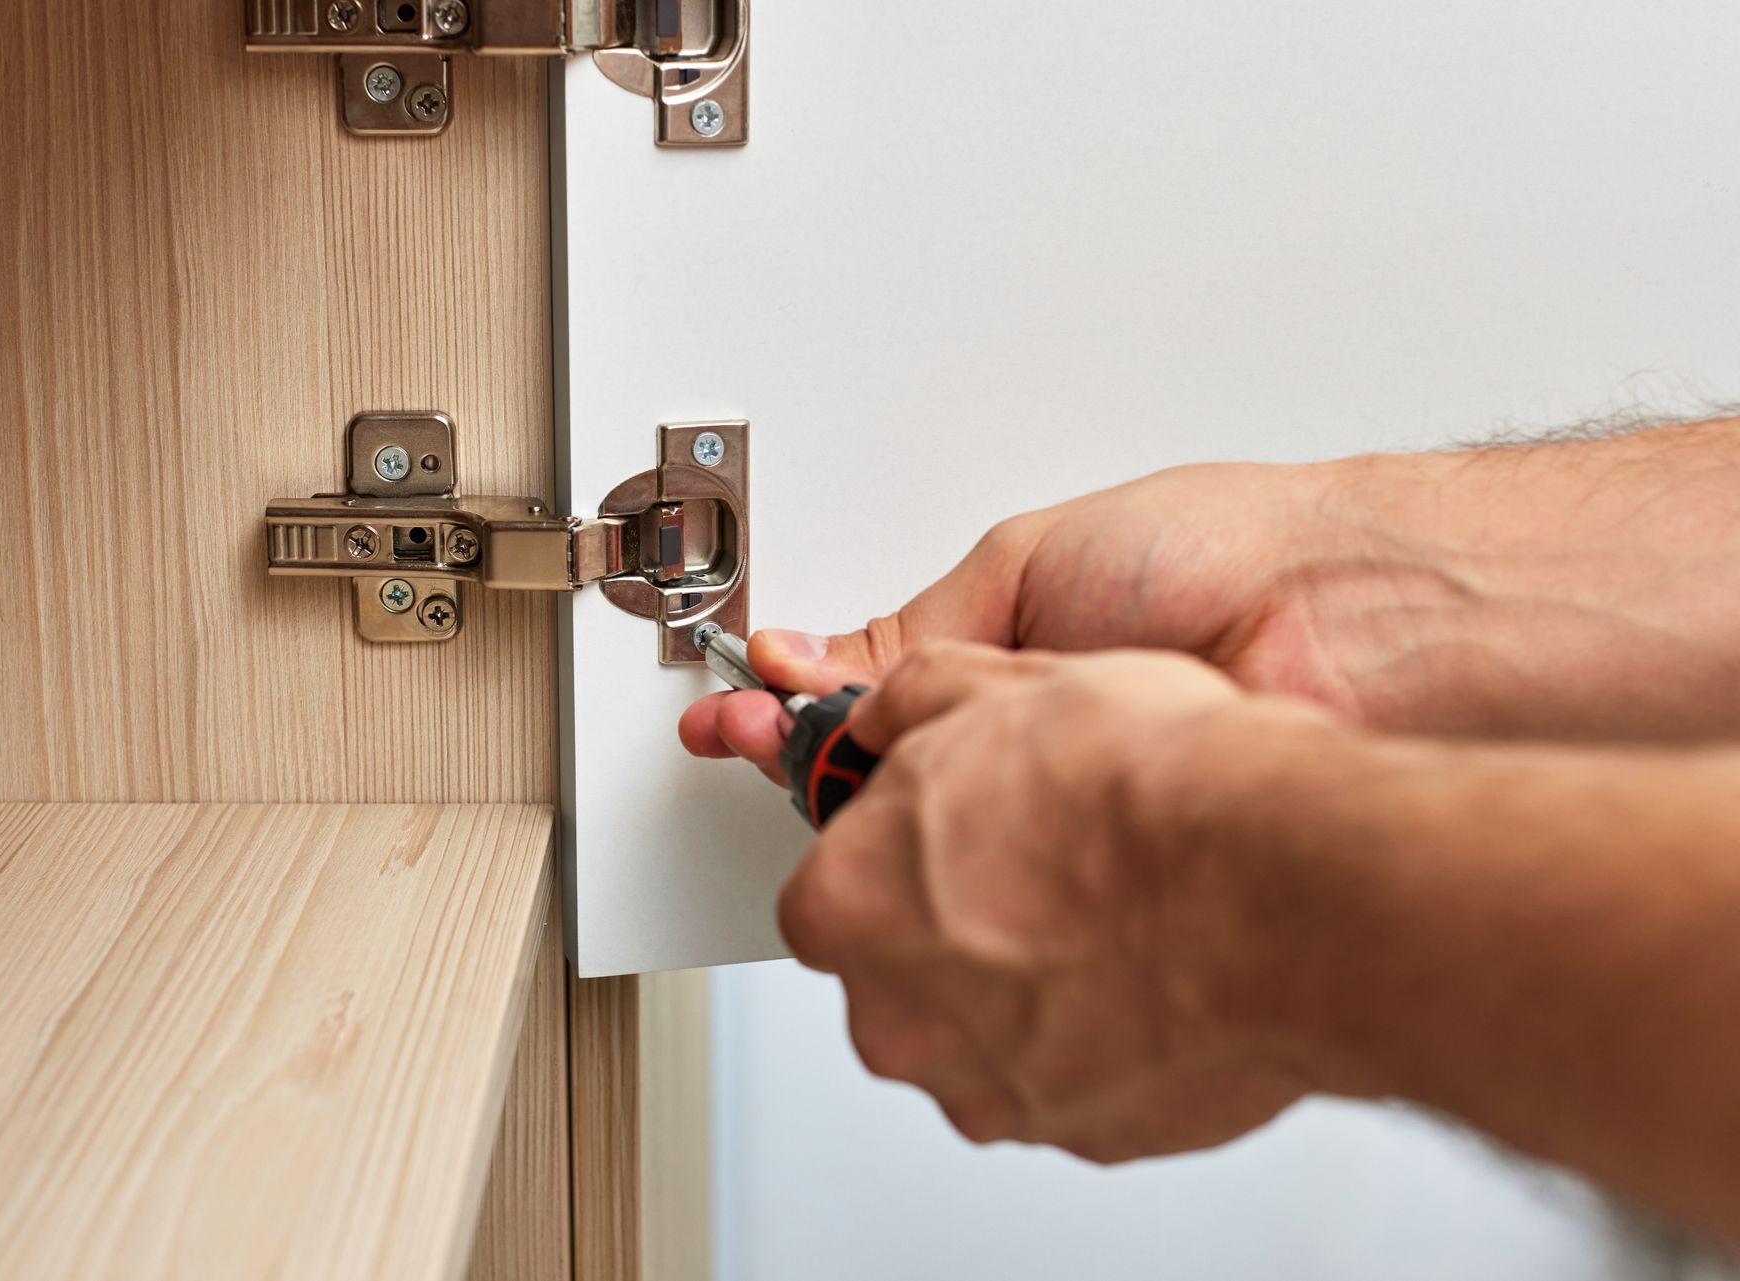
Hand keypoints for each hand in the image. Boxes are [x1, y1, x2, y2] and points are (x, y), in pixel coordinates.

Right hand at [680, 419, 1739, 780]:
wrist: (1351, 626)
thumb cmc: (1221, 560)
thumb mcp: (1031, 562)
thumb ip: (923, 629)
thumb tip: (828, 661)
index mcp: (1010, 651)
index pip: (870, 689)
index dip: (795, 696)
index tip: (736, 696)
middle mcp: (1032, 739)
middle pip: (884, 770)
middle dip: (795, 749)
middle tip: (725, 733)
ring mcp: (1067, 814)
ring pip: (930, 840)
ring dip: (846, 814)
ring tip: (777, 768)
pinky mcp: (1104, 879)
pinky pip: (995, 891)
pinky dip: (928, 878)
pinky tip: (884, 850)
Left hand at [778, 643, 1341, 1158]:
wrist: (1282, 889)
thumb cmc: (1146, 795)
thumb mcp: (1002, 681)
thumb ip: (916, 701)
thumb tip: (893, 707)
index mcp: (844, 905)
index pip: (836, 882)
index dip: (902, 843)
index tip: (956, 822)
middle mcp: (897, 1018)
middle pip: (903, 966)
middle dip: (960, 919)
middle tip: (1045, 859)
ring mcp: (990, 1088)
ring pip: (989, 1029)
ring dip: (1034, 979)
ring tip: (1116, 908)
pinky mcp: (1084, 1133)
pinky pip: (1076, 1075)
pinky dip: (1107, 1030)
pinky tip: (1158, 967)